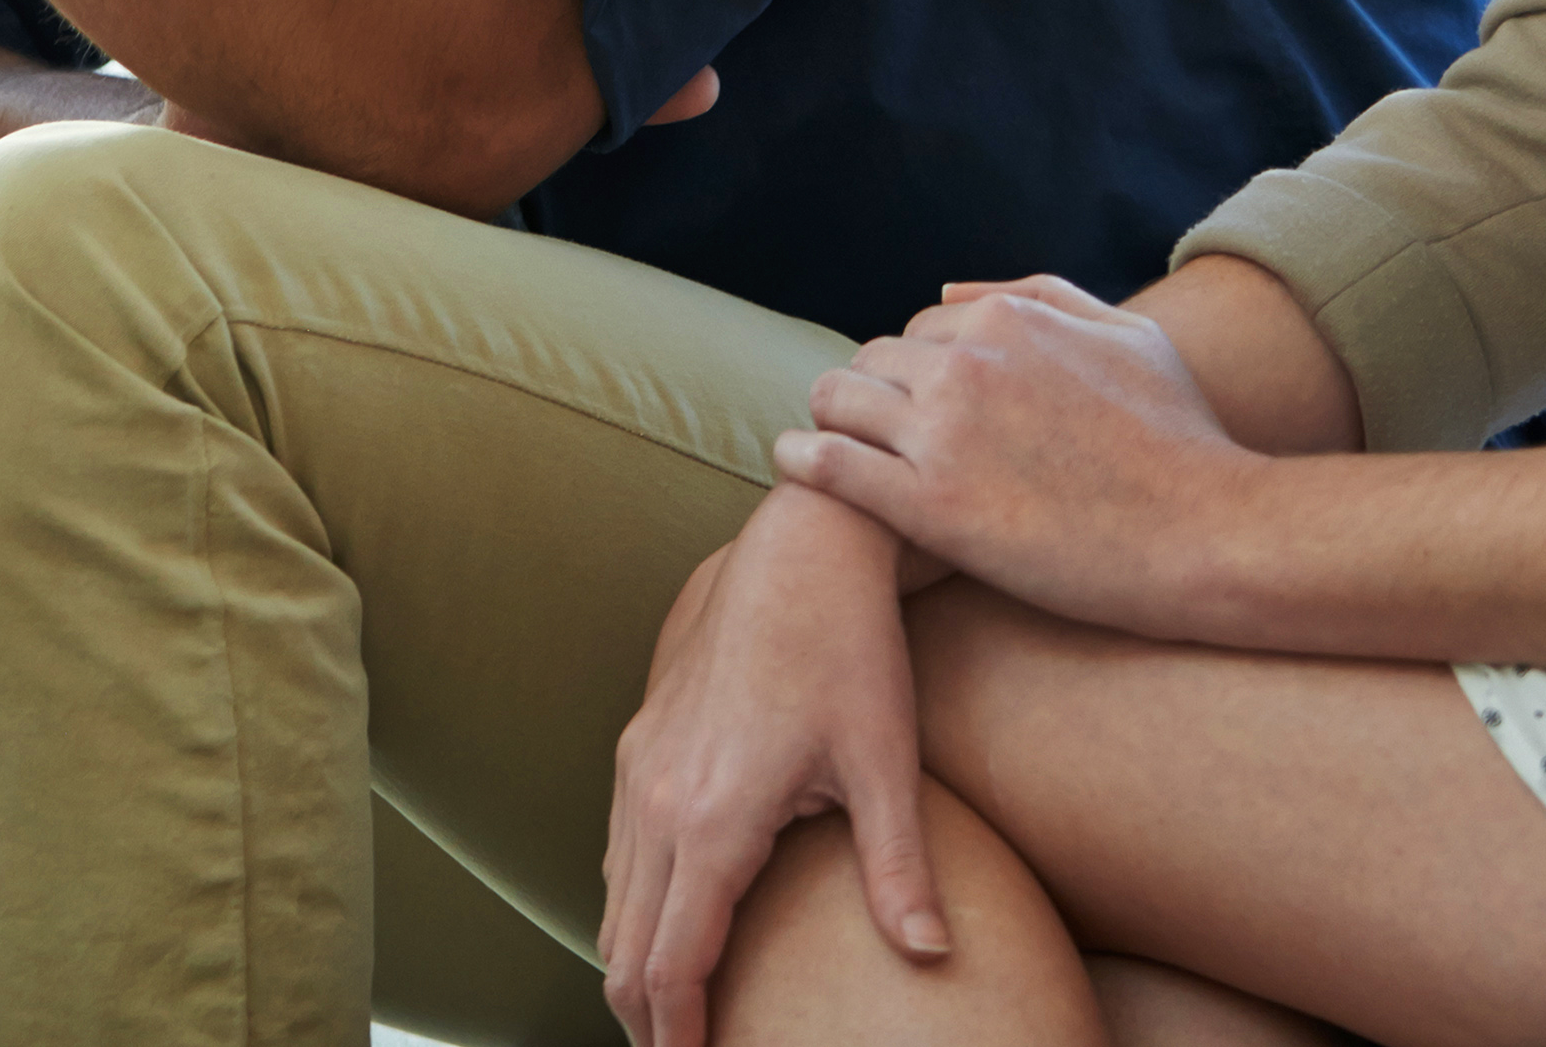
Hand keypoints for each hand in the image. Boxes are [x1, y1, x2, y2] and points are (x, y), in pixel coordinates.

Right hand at [600, 486, 947, 1046]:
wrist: (799, 548)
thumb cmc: (850, 649)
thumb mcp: (884, 762)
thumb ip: (899, 869)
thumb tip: (933, 956)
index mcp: (711, 819)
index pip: (671, 963)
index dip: (678, 1034)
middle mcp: (655, 798)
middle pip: (624, 946)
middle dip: (645, 1016)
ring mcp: (639, 765)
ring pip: (613, 898)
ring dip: (632, 963)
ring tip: (669, 1013)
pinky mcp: (641, 738)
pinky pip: (617, 848)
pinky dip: (631, 906)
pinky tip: (665, 920)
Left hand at [776, 274, 1260, 636]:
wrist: (1212, 533)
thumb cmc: (1184, 439)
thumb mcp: (1128, 335)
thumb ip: (1039, 295)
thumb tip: (950, 287)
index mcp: (1007, 317)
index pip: (917, 327)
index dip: (914, 371)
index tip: (916, 408)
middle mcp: (966, 362)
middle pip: (871, 361)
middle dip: (870, 394)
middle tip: (874, 437)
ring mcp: (944, 434)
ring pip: (837, 403)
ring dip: (830, 422)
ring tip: (829, 452)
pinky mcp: (932, 508)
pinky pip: (830, 468)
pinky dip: (802, 463)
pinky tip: (796, 469)